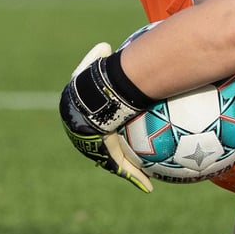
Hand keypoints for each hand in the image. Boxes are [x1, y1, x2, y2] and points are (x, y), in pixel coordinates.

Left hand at [60, 42, 153, 192]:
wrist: (86, 107)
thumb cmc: (88, 86)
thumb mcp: (92, 64)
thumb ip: (96, 54)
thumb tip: (106, 46)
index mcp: (85, 120)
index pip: (95, 125)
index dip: (104, 128)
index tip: (113, 128)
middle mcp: (90, 139)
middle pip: (104, 147)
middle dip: (114, 153)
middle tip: (130, 155)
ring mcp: (98, 150)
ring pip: (115, 163)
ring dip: (129, 171)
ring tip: (145, 179)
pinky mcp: (108, 158)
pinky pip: (124, 170)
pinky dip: (136, 178)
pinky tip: (149, 187)